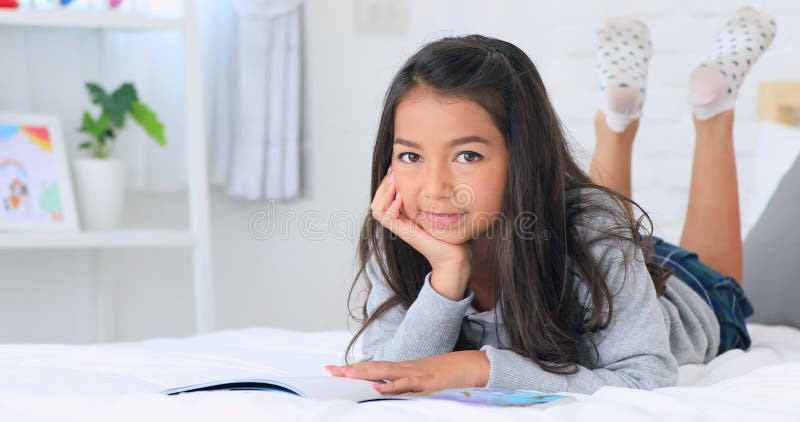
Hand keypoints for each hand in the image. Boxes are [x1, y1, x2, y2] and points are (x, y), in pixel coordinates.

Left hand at [324, 351, 489, 394]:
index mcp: (402, 369)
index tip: (332, 369)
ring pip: (385, 372)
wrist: (468, 366)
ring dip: (365, 373)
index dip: (353, 368)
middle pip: (372, 368)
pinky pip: (406, 383)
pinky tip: (378, 387)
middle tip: (329, 370)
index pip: (373, 367)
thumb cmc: (445, 375)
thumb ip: (404, 384)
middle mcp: (404, 368)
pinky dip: (392, 385)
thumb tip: (387, 390)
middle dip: (351, 370)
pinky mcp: (426, 381)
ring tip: (346, 375)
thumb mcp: (421, 381)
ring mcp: (414, 373)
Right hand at [370, 165, 471, 299]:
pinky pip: (385, 216)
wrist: (454, 253)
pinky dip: (391, 205)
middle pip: (376, 201)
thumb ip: (427, 196)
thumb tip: (426, 177)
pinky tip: (401, 198)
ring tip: (396, 183)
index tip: (395, 169)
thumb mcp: (435, 208)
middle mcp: (398, 221)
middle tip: (393, 172)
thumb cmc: (449, 231)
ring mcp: (399, 228)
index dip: (386, 183)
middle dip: (383, 185)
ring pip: (377, 208)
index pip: (383, 197)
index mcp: (403, 215)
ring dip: (384, 193)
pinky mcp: (403, 233)